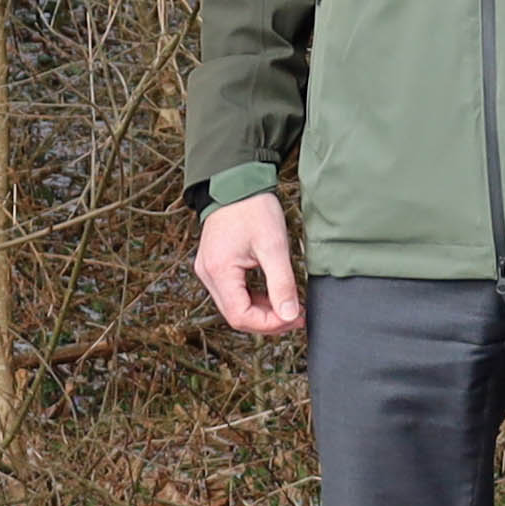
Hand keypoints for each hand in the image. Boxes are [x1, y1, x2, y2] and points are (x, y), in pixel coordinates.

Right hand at [192, 192, 304, 336]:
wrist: (236, 182)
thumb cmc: (253, 208)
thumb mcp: (274, 246)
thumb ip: (282, 283)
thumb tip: (290, 315)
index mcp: (218, 270)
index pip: (240, 316)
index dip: (270, 324)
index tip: (295, 318)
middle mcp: (208, 274)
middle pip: (236, 315)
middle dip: (268, 321)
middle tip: (296, 315)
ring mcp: (209, 270)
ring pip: (235, 306)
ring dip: (262, 311)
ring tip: (289, 306)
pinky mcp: (215, 265)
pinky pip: (233, 293)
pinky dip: (254, 299)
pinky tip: (273, 295)